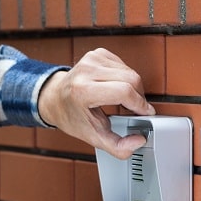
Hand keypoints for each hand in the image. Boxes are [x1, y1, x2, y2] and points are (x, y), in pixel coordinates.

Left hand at [38, 48, 155, 159]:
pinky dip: (125, 78)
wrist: (54, 99)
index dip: (139, 104)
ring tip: (124, 101)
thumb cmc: (71, 117)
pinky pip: (123, 65)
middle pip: (131, 79)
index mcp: (82, 91)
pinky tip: (115, 87)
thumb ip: (117, 146)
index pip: (123, 91)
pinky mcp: (96, 53)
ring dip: (133, 87)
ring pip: (129, 71)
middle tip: (136, 109)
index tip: (146, 113)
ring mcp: (91, 59)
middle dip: (139, 97)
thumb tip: (139, 141)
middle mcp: (86, 71)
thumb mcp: (93, 137)